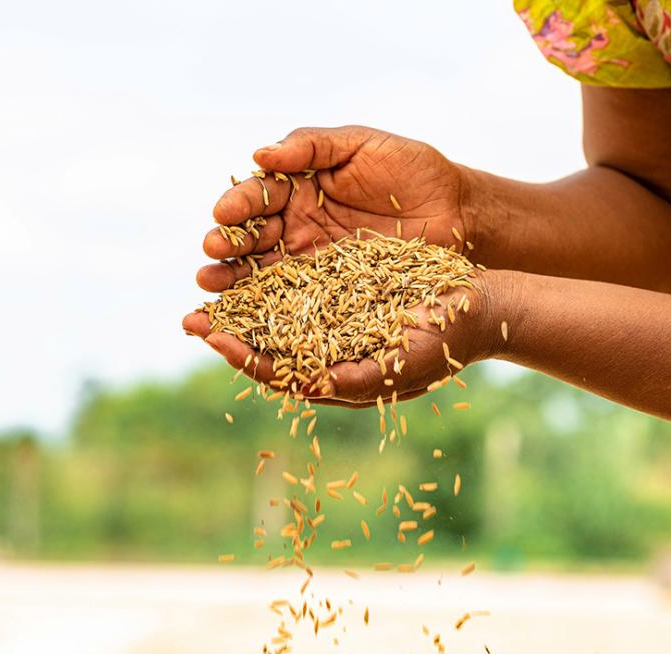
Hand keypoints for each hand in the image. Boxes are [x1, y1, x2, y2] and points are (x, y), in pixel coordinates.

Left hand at [182, 270, 503, 407]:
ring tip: (211, 280)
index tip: (215, 339)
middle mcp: (326, 350)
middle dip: (229, 331)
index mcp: (335, 376)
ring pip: (275, 311)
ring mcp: (332, 318)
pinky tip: (250, 250)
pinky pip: (296, 280)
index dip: (245, 357)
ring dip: (242, 297)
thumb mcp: (407, 361)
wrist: (479, 302)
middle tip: (191, 318)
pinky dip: (270, 269)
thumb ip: (359, 378)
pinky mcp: (340, 286)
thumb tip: (313, 387)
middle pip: (266, 344)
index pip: (279, 372)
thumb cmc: (448, 338)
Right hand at [196, 126, 472, 292]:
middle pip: (251, 238)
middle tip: (212, 249)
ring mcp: (311, 263)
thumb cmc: (413, 169)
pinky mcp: (332, 293)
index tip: (225, 213)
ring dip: (232, 279)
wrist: (458, 211)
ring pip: (262, 273)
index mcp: (298, 188)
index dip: (240, 205)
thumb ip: (312, 146)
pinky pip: (294, 302)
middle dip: (227, 244)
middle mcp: (297, 226)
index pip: (259, 196)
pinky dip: (266, 310)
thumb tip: (259, 155)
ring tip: (211, 284)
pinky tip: (243, 316)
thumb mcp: (362, 145)